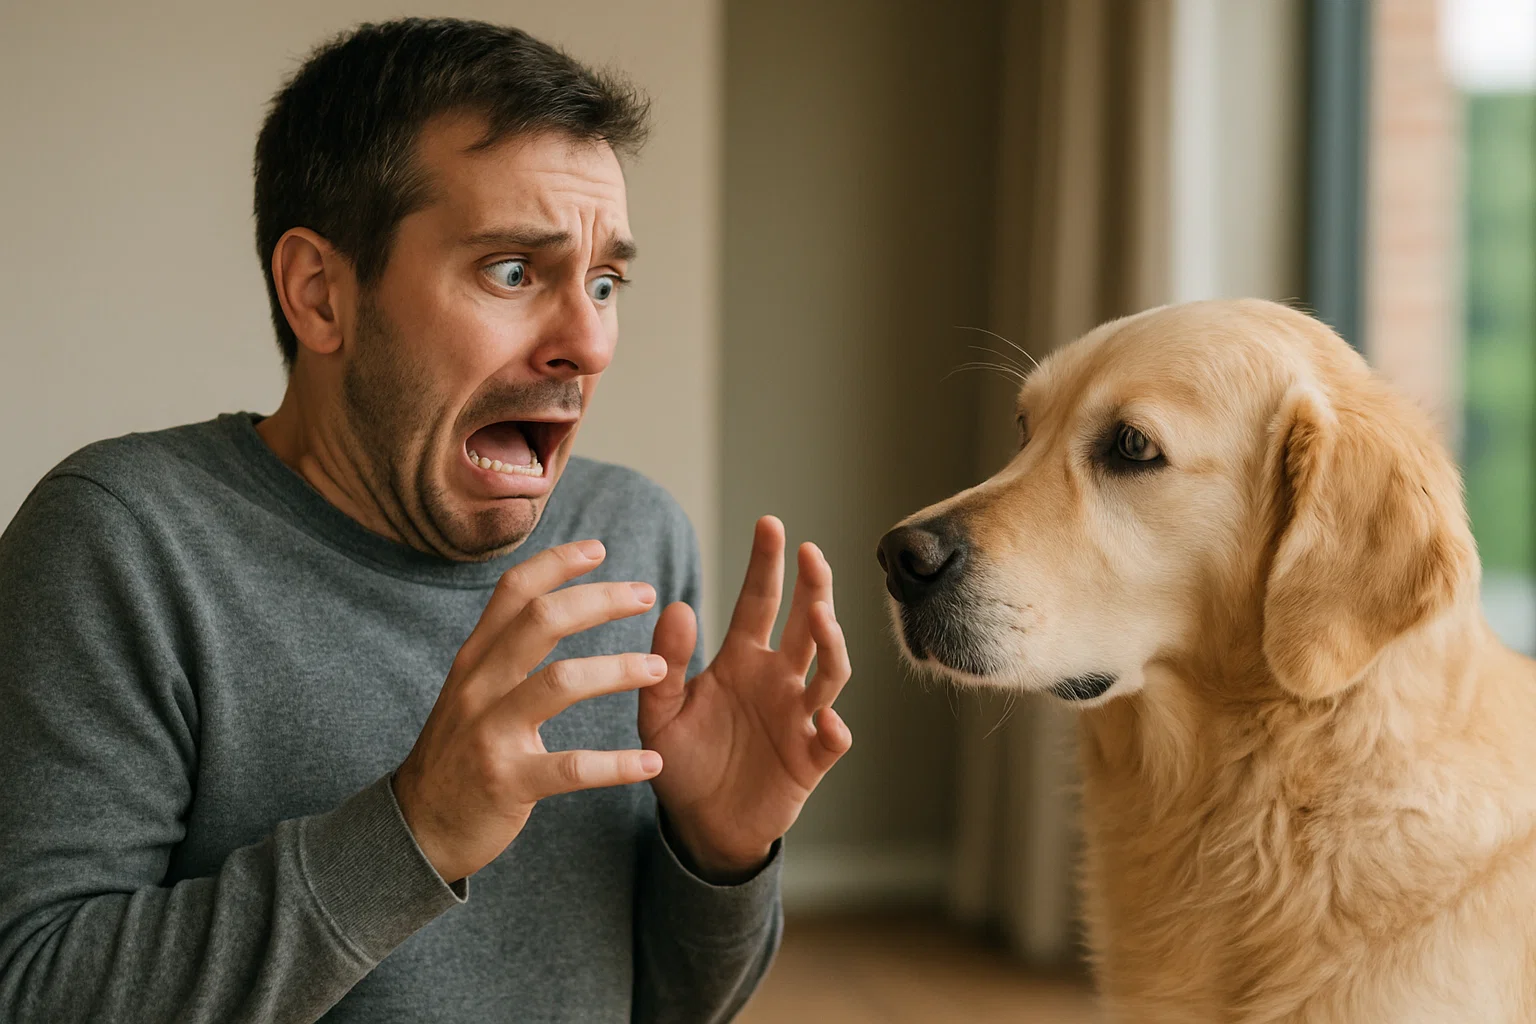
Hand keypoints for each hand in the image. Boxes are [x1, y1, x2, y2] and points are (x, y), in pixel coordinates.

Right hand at [393, 540, 665, 883]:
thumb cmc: (459, 753)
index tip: (599, 548)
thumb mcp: (470, 691)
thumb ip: (502, 650)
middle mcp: (479, 686)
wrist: (417, 828)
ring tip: (659, 670)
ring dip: (617, 671)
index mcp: (475, 660)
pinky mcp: (507, 782)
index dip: (556, 563)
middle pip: (542, 621)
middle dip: (599, 600)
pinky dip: (616, 765)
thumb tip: (545, 602)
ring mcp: (490, 733)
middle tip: (646, 594)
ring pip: (560, 682)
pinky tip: (652, 763)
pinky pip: (571, 767)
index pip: (513, 592)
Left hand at [640, 516, 852, 878]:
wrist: (701, 825)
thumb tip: (676, 605)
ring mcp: (800, 717)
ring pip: (830, 671)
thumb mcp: (660, 712)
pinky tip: (828, 720)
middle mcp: (778, 680)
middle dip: (813, 587)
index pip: (759, 601)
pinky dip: (836, 729)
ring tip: (819, 618)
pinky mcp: (810, 759)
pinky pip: (833, 740)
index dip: (767, 564)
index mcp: (742, 660)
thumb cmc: (683, 761)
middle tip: (811, 553)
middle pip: (805, 624)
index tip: (772, 523)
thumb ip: (666, 663)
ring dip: (831, 644)